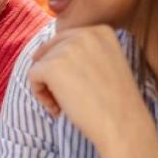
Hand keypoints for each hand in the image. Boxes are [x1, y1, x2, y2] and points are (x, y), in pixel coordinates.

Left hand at [29, 25, 149, 146]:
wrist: (124, 126)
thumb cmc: (117, 103)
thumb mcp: (109, 64)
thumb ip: (87, 52)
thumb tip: (49, 51)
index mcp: (102, 31)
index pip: (67, 41)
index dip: (66, 66)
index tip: (78, 86)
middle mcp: (85, 34)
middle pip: (52, 50)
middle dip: (55, 75)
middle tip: (69, 98)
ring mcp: (67, 48)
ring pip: (41, 64)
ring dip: (49, 87)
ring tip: (65, 106)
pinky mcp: (52, 66)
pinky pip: (33, 75)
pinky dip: (40, 94)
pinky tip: (58, 109)